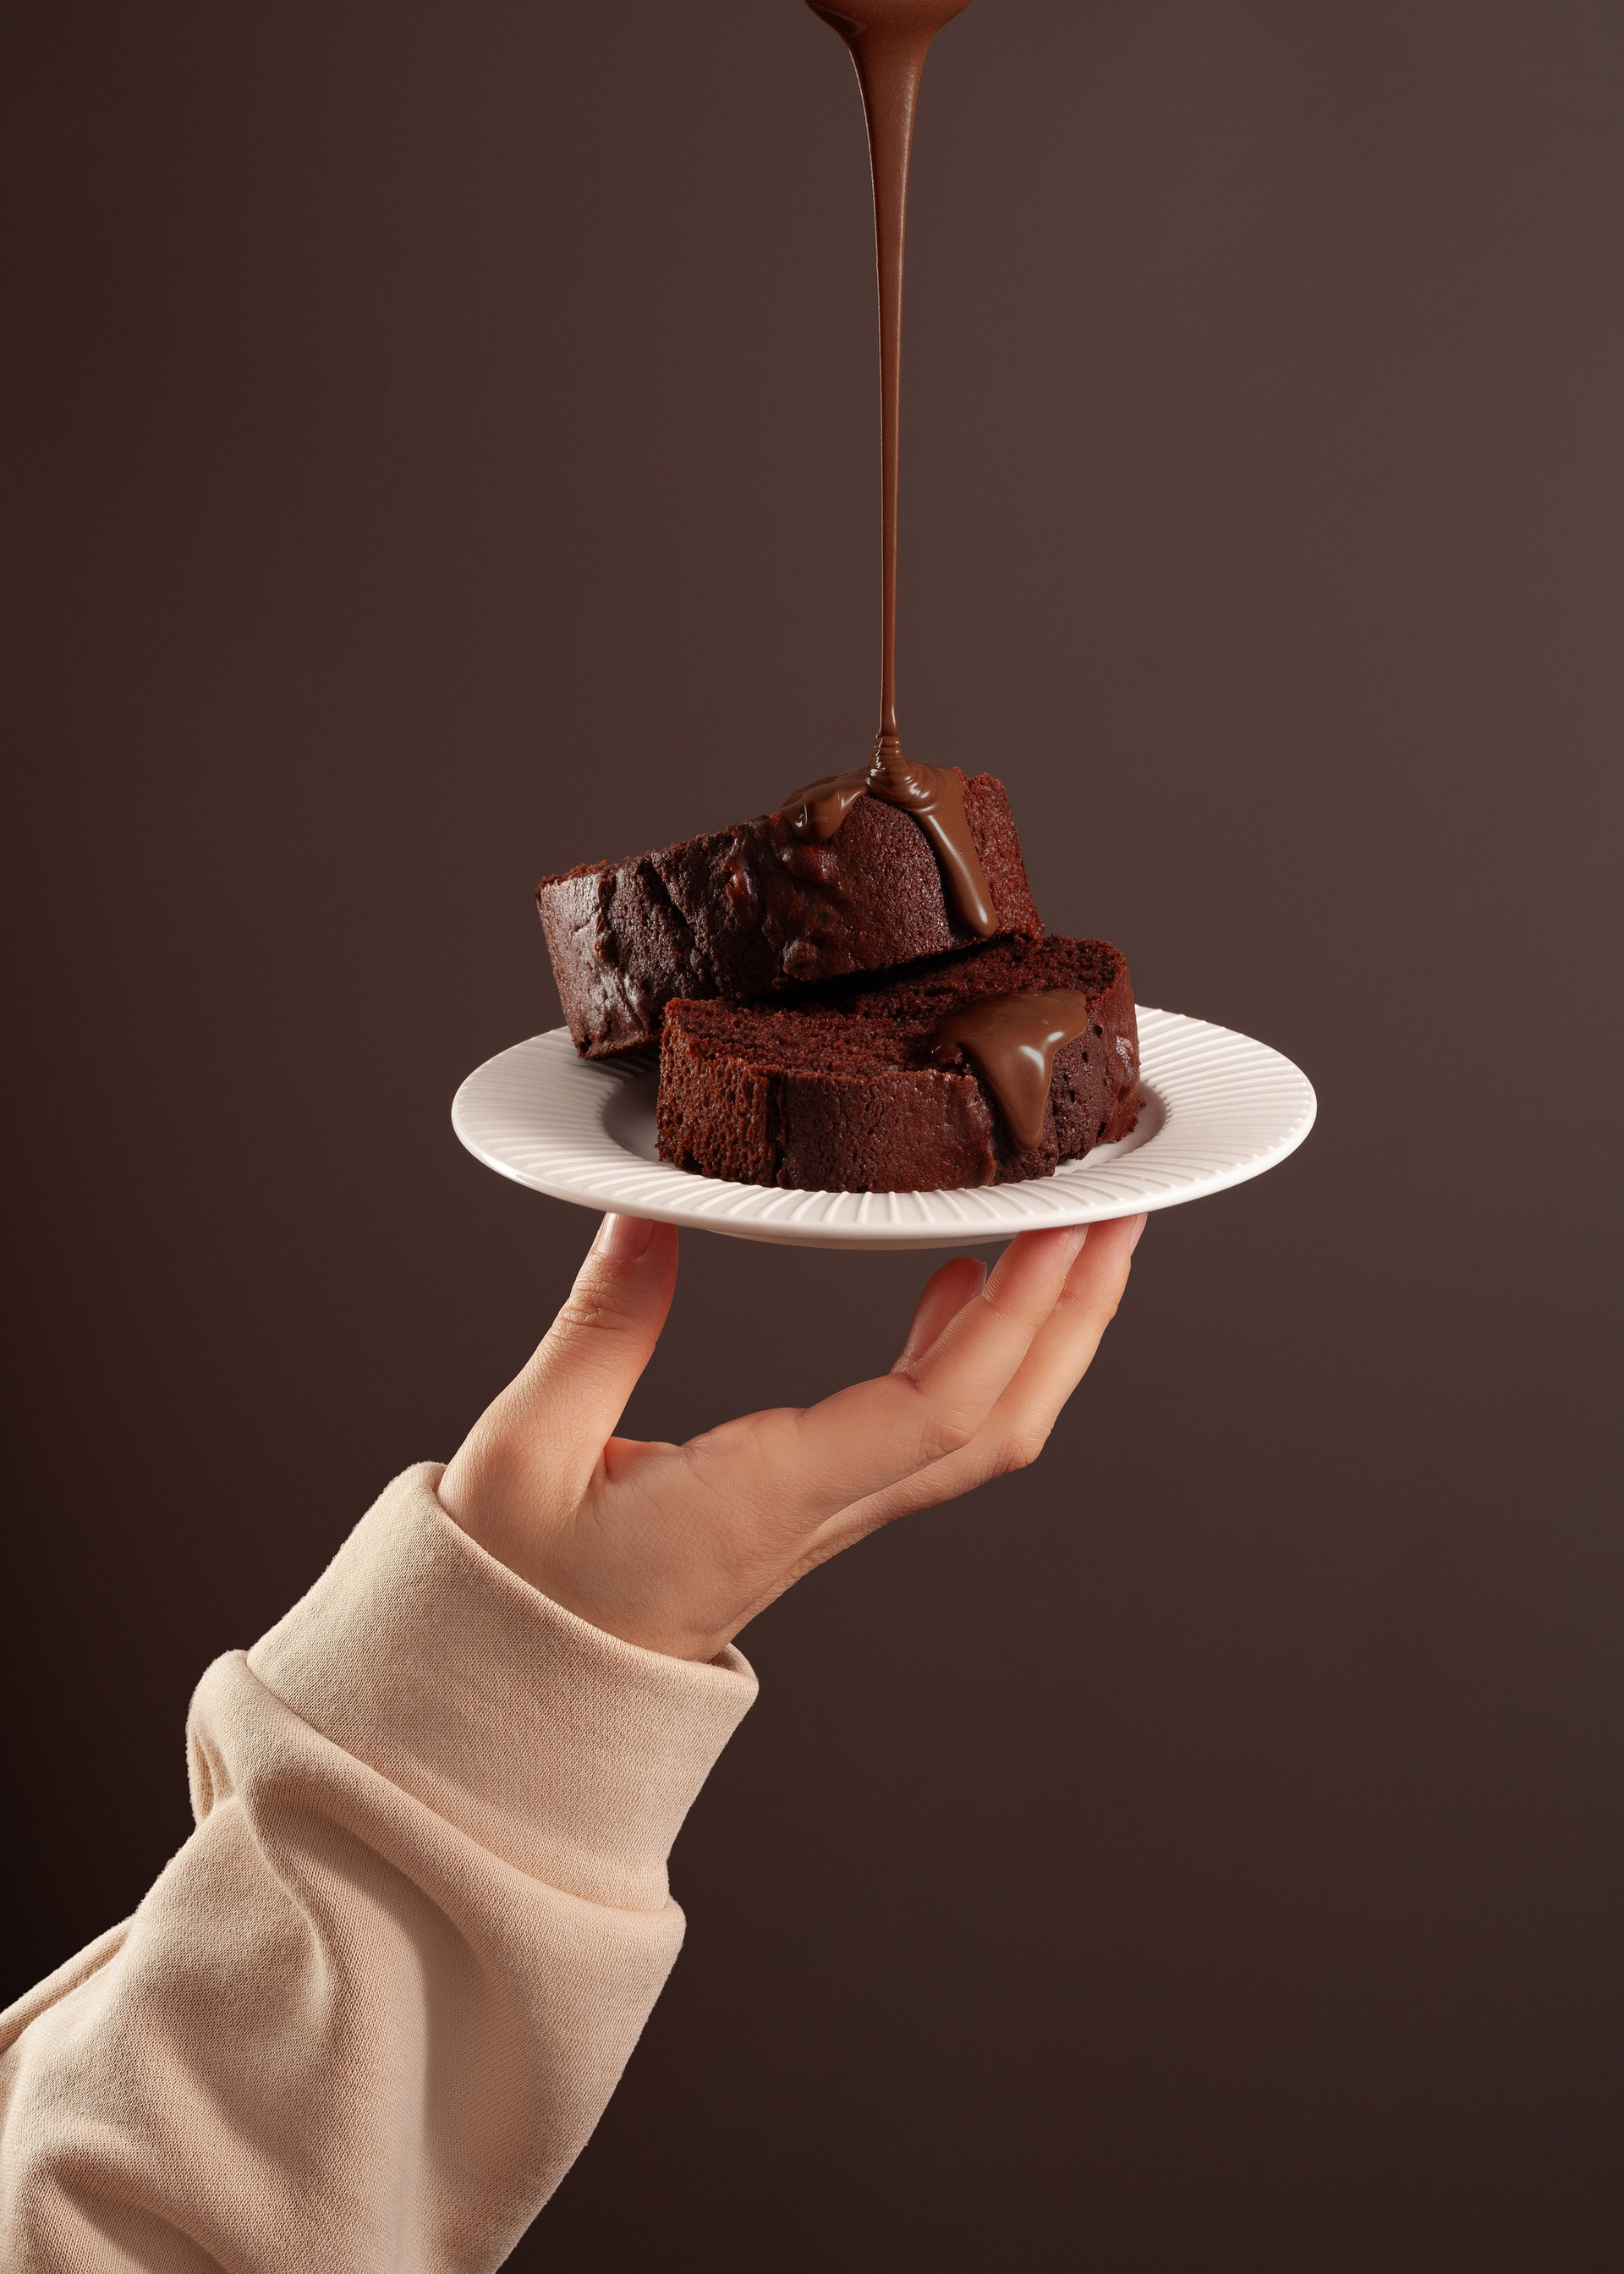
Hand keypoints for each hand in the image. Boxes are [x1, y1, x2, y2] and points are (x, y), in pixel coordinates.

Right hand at [437, 1211, 1146, 1661]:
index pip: (938, 1412)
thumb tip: (652, 1208)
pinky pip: (932, 1431)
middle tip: (1119, 1207)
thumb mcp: (525, 1450)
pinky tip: (959, 1282)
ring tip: (1067, 1230)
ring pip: (982, 1430)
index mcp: (766, 1500)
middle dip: (1076, 1314)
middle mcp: (825, 1512)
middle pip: (1002, 1422)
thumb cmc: (513, 1594)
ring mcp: (834, 1515)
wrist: (515, 1698)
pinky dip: (973, 1350)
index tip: (1062, 1227)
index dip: (1017, 1318)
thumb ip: (599, 1325)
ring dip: (1043, 1333)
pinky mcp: (820, 1506)